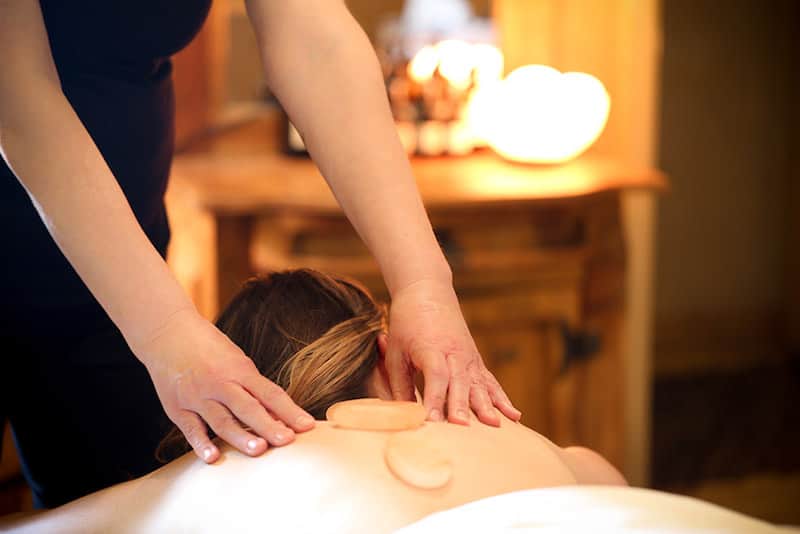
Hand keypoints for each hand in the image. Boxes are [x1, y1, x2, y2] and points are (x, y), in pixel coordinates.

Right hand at [132, 308, 314, 462]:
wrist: (168, 333)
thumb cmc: (210, 349)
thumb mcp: (236, 362)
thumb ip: (254, 389)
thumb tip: (279, 418)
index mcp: (239, 370)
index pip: (269, 393)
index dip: (289, 410)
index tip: (308, 426)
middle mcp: (220, 383)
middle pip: (248, 407)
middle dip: (268, 425)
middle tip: (287, 441)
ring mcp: (197, 395)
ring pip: (221, 419)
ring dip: (239, 436)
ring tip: (258, 450)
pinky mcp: (177, 407)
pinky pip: (191, 428)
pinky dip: (201, 443)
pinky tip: (213, 457)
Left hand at [385, 278, 521, 425]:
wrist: (427, 292)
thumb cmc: (407, 323)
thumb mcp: (395, 351)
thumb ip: (399, 384)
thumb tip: (404, 415)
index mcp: (431, 348)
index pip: (436, 376)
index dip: (435, 398)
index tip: (432, 420)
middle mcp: (454, 353)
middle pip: (460, 382)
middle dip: (462, 406)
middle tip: (462, 427)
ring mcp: (468, 357)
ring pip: (479, 383)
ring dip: (487, 405)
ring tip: (494, 424)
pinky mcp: (476, 361)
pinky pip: (490, 382)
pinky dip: (502, 399)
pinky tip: (514, 416)